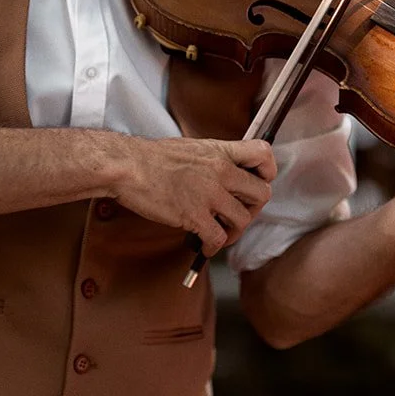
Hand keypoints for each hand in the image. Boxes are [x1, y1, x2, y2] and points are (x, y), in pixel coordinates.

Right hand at [115, 137, 276, 255]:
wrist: (127, 167)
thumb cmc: (151, 158)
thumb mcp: (191, 148)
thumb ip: (214, 160)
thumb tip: (227, 174)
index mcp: (220, 151)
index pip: (263, 154)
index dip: (267, 171)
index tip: (258, 182)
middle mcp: (220, 171)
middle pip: (262, 193)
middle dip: (253, 209)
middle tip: (238, 215)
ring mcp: (209, 194)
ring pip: (243, 220)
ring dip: (234, 232)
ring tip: (219, 234)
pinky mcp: (195, 216)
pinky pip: (219, 238)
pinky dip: (213, 247)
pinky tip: (203, 245)